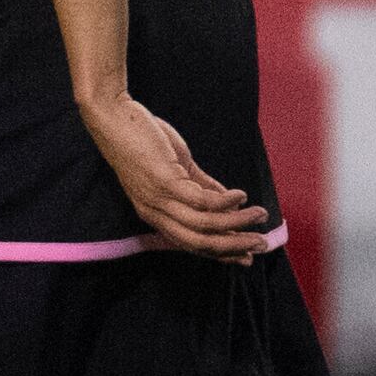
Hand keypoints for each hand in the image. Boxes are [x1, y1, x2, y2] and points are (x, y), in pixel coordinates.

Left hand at [82, 86, 272, 259]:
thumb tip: (231, 202)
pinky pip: (201, 200)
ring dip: (237, 222)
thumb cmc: (143, 141)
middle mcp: (154, 212)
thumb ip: (201, 186)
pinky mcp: (163, 181)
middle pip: (198, 242)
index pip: (190, 243)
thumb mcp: (176, 169)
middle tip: (261, 244)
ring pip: (204, 224)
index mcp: (155, 213)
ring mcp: (157, 199)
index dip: (220, 253)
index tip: (247, 258)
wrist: (113, 117)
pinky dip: (225, 201)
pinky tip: (241, 195)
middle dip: (233, 246)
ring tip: (260, 214)